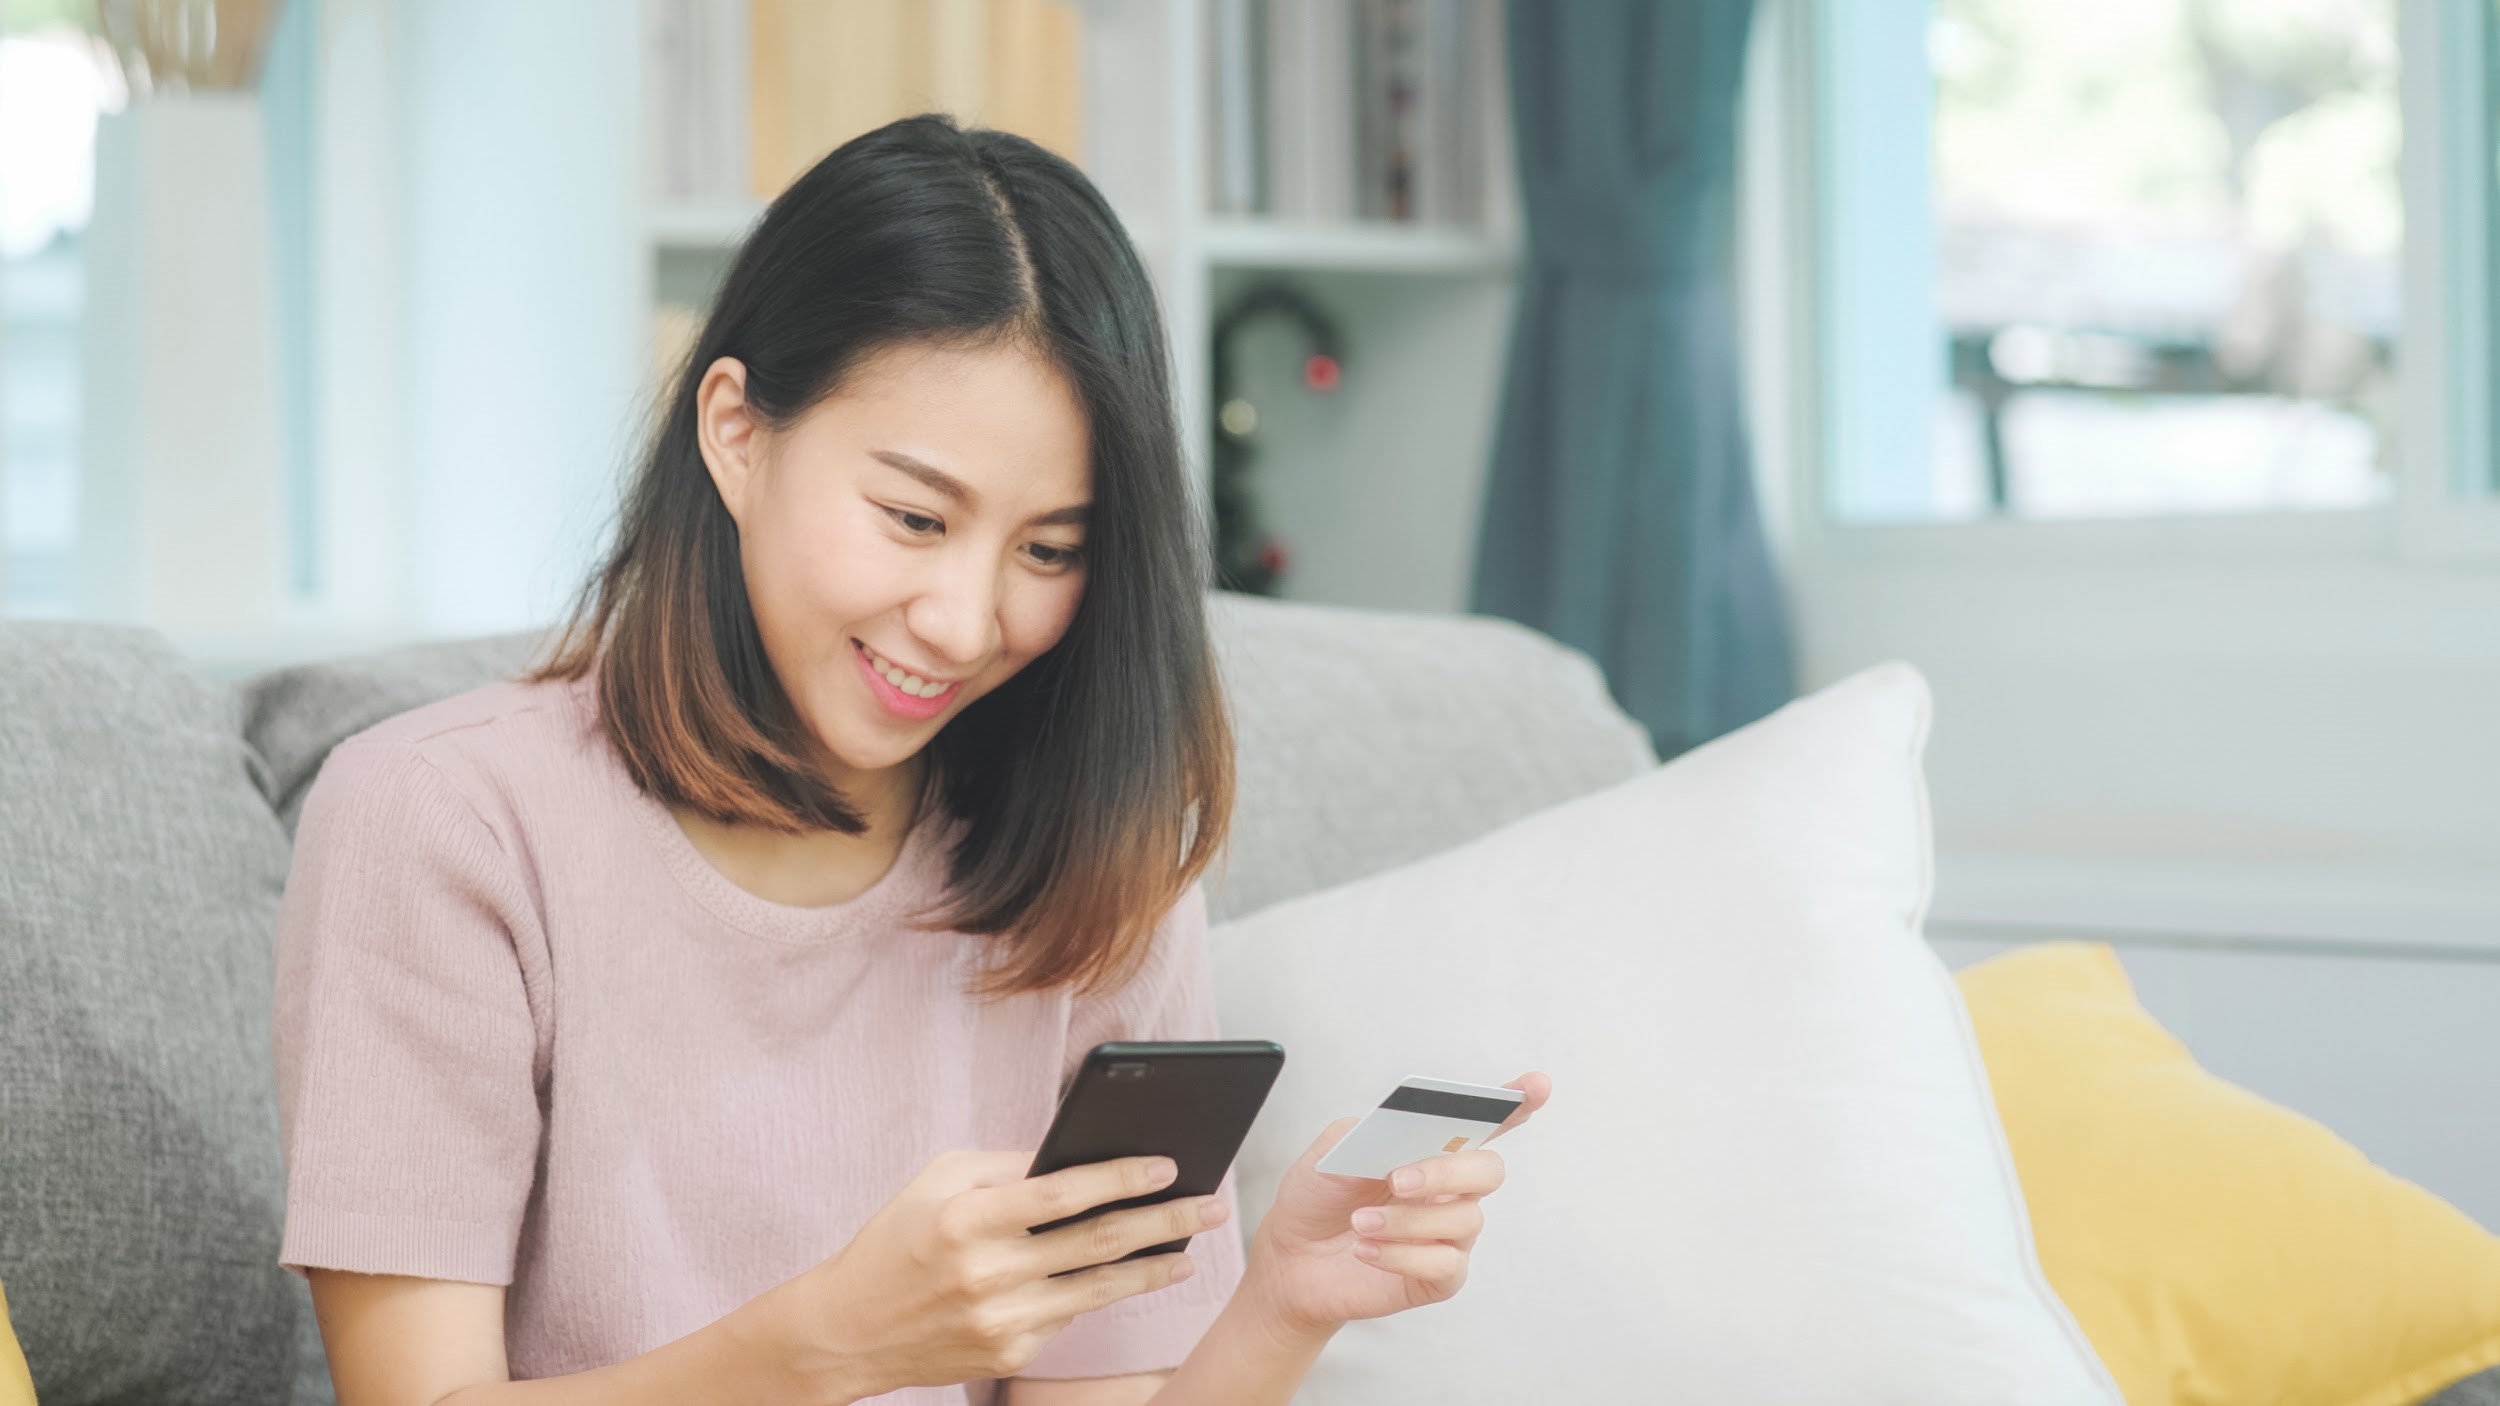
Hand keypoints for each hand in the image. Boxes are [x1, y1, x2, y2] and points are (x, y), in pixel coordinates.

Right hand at [746, 1149, 1225, 1398]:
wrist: (850, 1329)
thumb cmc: (898, 1238)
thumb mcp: (938, 1181)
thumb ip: (1006, 1166)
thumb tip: (1079, 1155)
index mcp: (967, 1219)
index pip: (1062, 1193)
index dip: (1120, 1177)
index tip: (1168, 1164)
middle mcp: (988, 1273)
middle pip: (1098, 1242)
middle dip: (1165, 1220)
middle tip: (1212, 1204)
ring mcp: (1002, 1321)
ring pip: (1100, 1289)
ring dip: (1155, 1265)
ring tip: (1191, 1245)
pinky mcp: (1010, 1355)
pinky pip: (1071, 1316)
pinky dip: (1106, 1291)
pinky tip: (1135, 1273)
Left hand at [1242, 1072, 1550, 1336]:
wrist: (1290, 1257)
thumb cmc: (1318, 1199)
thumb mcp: (1328, 1153)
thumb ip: (1366, 1134)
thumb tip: (1400, 1131)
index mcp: (1430, 1148)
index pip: (1485, 1122)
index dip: (1516, 1103)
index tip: (1536, 1086)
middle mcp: (1451, 1189)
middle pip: (1487, 1170)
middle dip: (1445, 1171)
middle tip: (1397, 1180)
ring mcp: (1450, 1233)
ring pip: (1462, 1219)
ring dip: (1405, 1220)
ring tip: (1360, 1221)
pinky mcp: (1440, 1276)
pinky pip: (1444, 1263)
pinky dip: (1400, 1255)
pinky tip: (1366, 1250)